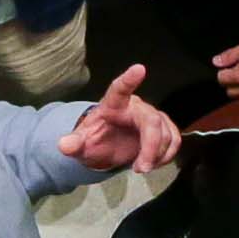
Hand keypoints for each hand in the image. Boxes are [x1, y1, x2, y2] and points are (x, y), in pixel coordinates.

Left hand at [58, 63, 177, 174]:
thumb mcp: (81, 144)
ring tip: (141, 167)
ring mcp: (152, 117)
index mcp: (113, 105)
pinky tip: (154, 163)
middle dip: (150, 147)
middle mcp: (135, 107)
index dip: (129, 80)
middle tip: (140, 169)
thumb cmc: (94, 138)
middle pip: (152, 121)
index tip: (139, 68)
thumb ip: (73, 144)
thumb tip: (63, 145)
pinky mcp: (163, 128)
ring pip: (166, 133)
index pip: (120, 89)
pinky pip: (174, 139)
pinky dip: (167, 155)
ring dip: (157, 155)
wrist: (106, 145)